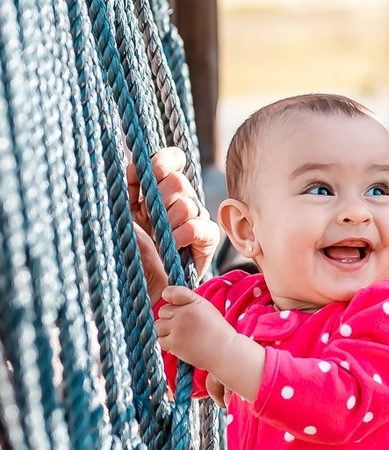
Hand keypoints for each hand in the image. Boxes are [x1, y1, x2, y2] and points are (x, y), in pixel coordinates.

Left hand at [128, 148, 220, 293]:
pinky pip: (198, 226)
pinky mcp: (207, 238)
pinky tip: (171, 246)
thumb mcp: (121, 219)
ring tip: (159, 238)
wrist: (143, 289)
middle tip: (150, 219)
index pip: (170, 160)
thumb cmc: (130, 254)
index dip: (162, 162)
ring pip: (186, 204)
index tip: (145, 173)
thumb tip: (130, 166)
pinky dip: (181, 235)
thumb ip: (124, 192)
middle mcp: (178, 200)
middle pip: (178, 180)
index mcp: (157, 191)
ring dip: (168, 222)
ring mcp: (194, 217)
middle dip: (160, 198)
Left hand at [155, 287, 264, 404]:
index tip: (172, 302)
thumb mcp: (206, 308)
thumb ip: (188, 301)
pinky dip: (167, 343)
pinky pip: (160, 339)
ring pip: (158, 325)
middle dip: (169, 318)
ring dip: (166, 331)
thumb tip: (166, 297)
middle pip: (163, 311)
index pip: (170, 292)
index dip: (168, 296)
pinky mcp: (174, 342)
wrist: (225, 351)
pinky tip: (180, 344)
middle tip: (184, 326)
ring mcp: (178, 327)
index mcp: (193, 301)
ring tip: (181, 336)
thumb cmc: (216, 330)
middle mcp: (184, 312)